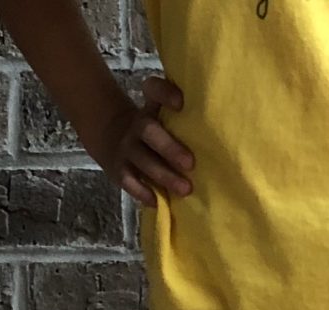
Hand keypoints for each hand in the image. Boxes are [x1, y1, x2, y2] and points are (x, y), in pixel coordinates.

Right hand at [87, 77, 193, 205]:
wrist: (110, 134)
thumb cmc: (151, 126)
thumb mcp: (159, 111)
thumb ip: (181, 115)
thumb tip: (219, 128)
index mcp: (151, 107)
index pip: (154, 90)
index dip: (165, 93)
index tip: (181, 103)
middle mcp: (137, 125)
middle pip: (149, 132)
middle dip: (170, 148)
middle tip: (191, 164)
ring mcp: (126, 148)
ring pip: (143, 161)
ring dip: (164, 176)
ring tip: (185, 189)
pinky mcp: (118, 169)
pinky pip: (129, 181)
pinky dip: (143, 192)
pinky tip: (158, 201)